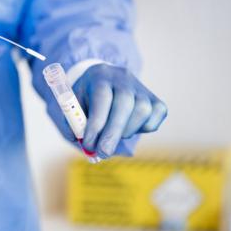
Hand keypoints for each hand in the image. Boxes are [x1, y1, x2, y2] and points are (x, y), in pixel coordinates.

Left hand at [48, 64, 167, 158]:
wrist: (105, 80)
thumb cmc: (86, 98)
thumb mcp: (73, 106)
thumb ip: (74, 124)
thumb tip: (83, 145)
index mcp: (100, 77)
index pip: (102, 97)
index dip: (96, 123)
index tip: (88, 144)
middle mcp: (123, 80)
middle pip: (124, 104)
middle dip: (113, 132)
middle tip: (103, 152)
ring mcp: (142, 90)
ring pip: (142, 112)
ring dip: (125, 131)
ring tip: (112, 134)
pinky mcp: (156, 102)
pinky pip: (153, 121)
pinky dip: (141, 131)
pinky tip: (127, 128)